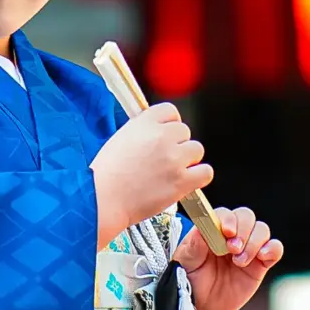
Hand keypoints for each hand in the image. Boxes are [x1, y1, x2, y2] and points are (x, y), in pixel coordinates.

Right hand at [93, 104, 210, 243]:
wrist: (103, 199)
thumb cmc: (105, 176)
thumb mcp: (119, 140)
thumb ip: (141, 131)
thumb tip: (156, 132)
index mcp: (144, 123)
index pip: (170, 111)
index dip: (169, 123)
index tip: (166, 133)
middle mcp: (162, 137)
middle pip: (184, 130)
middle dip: (176, 144)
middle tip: (164, 159)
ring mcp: (174, 158)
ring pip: (196, 149)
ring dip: (188, 159)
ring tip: (172, 171)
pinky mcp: (182, 180)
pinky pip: (205, 172)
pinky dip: (199, 176)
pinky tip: (187, 181)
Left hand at [175, 206, 282, 309]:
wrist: (203, 306)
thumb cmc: (191, 280)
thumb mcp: (185, 262)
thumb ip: (193, 245)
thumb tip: (201, 228)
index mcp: (212, 230)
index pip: (225, 214)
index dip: (228, 219)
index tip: (226, 231)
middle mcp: (232, 235)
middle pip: (246, 217)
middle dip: (243, 230)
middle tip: (233, 249)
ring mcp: (248, 248)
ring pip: (262, 230)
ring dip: (254, 242)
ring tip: (240, 261)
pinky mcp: (261, 263)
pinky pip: (275, 249)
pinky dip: (273, 248)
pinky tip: (262, 257)